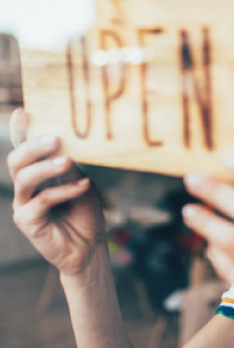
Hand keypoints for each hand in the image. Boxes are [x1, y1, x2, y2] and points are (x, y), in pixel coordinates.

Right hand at [7, 109, 105, 275]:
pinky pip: (42, 201)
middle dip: (33, 146)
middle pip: (17, 160)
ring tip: (67, 160)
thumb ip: (70, 166)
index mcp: (38, 174)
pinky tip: (84, 186)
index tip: (23, 111)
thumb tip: (65, 143)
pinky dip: (64, 191)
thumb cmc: (85, 213)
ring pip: (24, 178)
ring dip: (46, 167)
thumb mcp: (82, 183)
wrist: (90, 247)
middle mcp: (26, 187)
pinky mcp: (28, 222)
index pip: (25, 149)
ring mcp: (24, 204)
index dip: (21, 131)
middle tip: (55, 138)